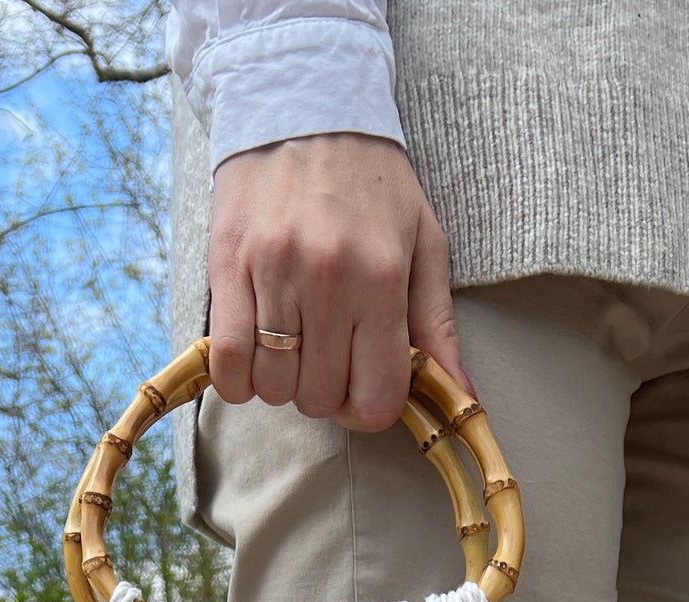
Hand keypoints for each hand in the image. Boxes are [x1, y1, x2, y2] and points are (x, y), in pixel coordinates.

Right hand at [207, 132, 467, 432]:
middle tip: (328, 357)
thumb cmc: (371, 181)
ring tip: (293, 346)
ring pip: (274, 388)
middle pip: (321, 399)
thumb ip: (438, 326)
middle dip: (327, 393)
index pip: (376, 397)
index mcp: (381, 279)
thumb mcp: (422, 243)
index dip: (370, 409)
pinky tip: (255, 354)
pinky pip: (228, 365)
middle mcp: (328, 281)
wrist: (304, 106)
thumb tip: (461, 397)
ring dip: (284, 383)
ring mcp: (273, 275)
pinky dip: (239, 379)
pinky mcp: (228, 267)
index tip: (363, 389)